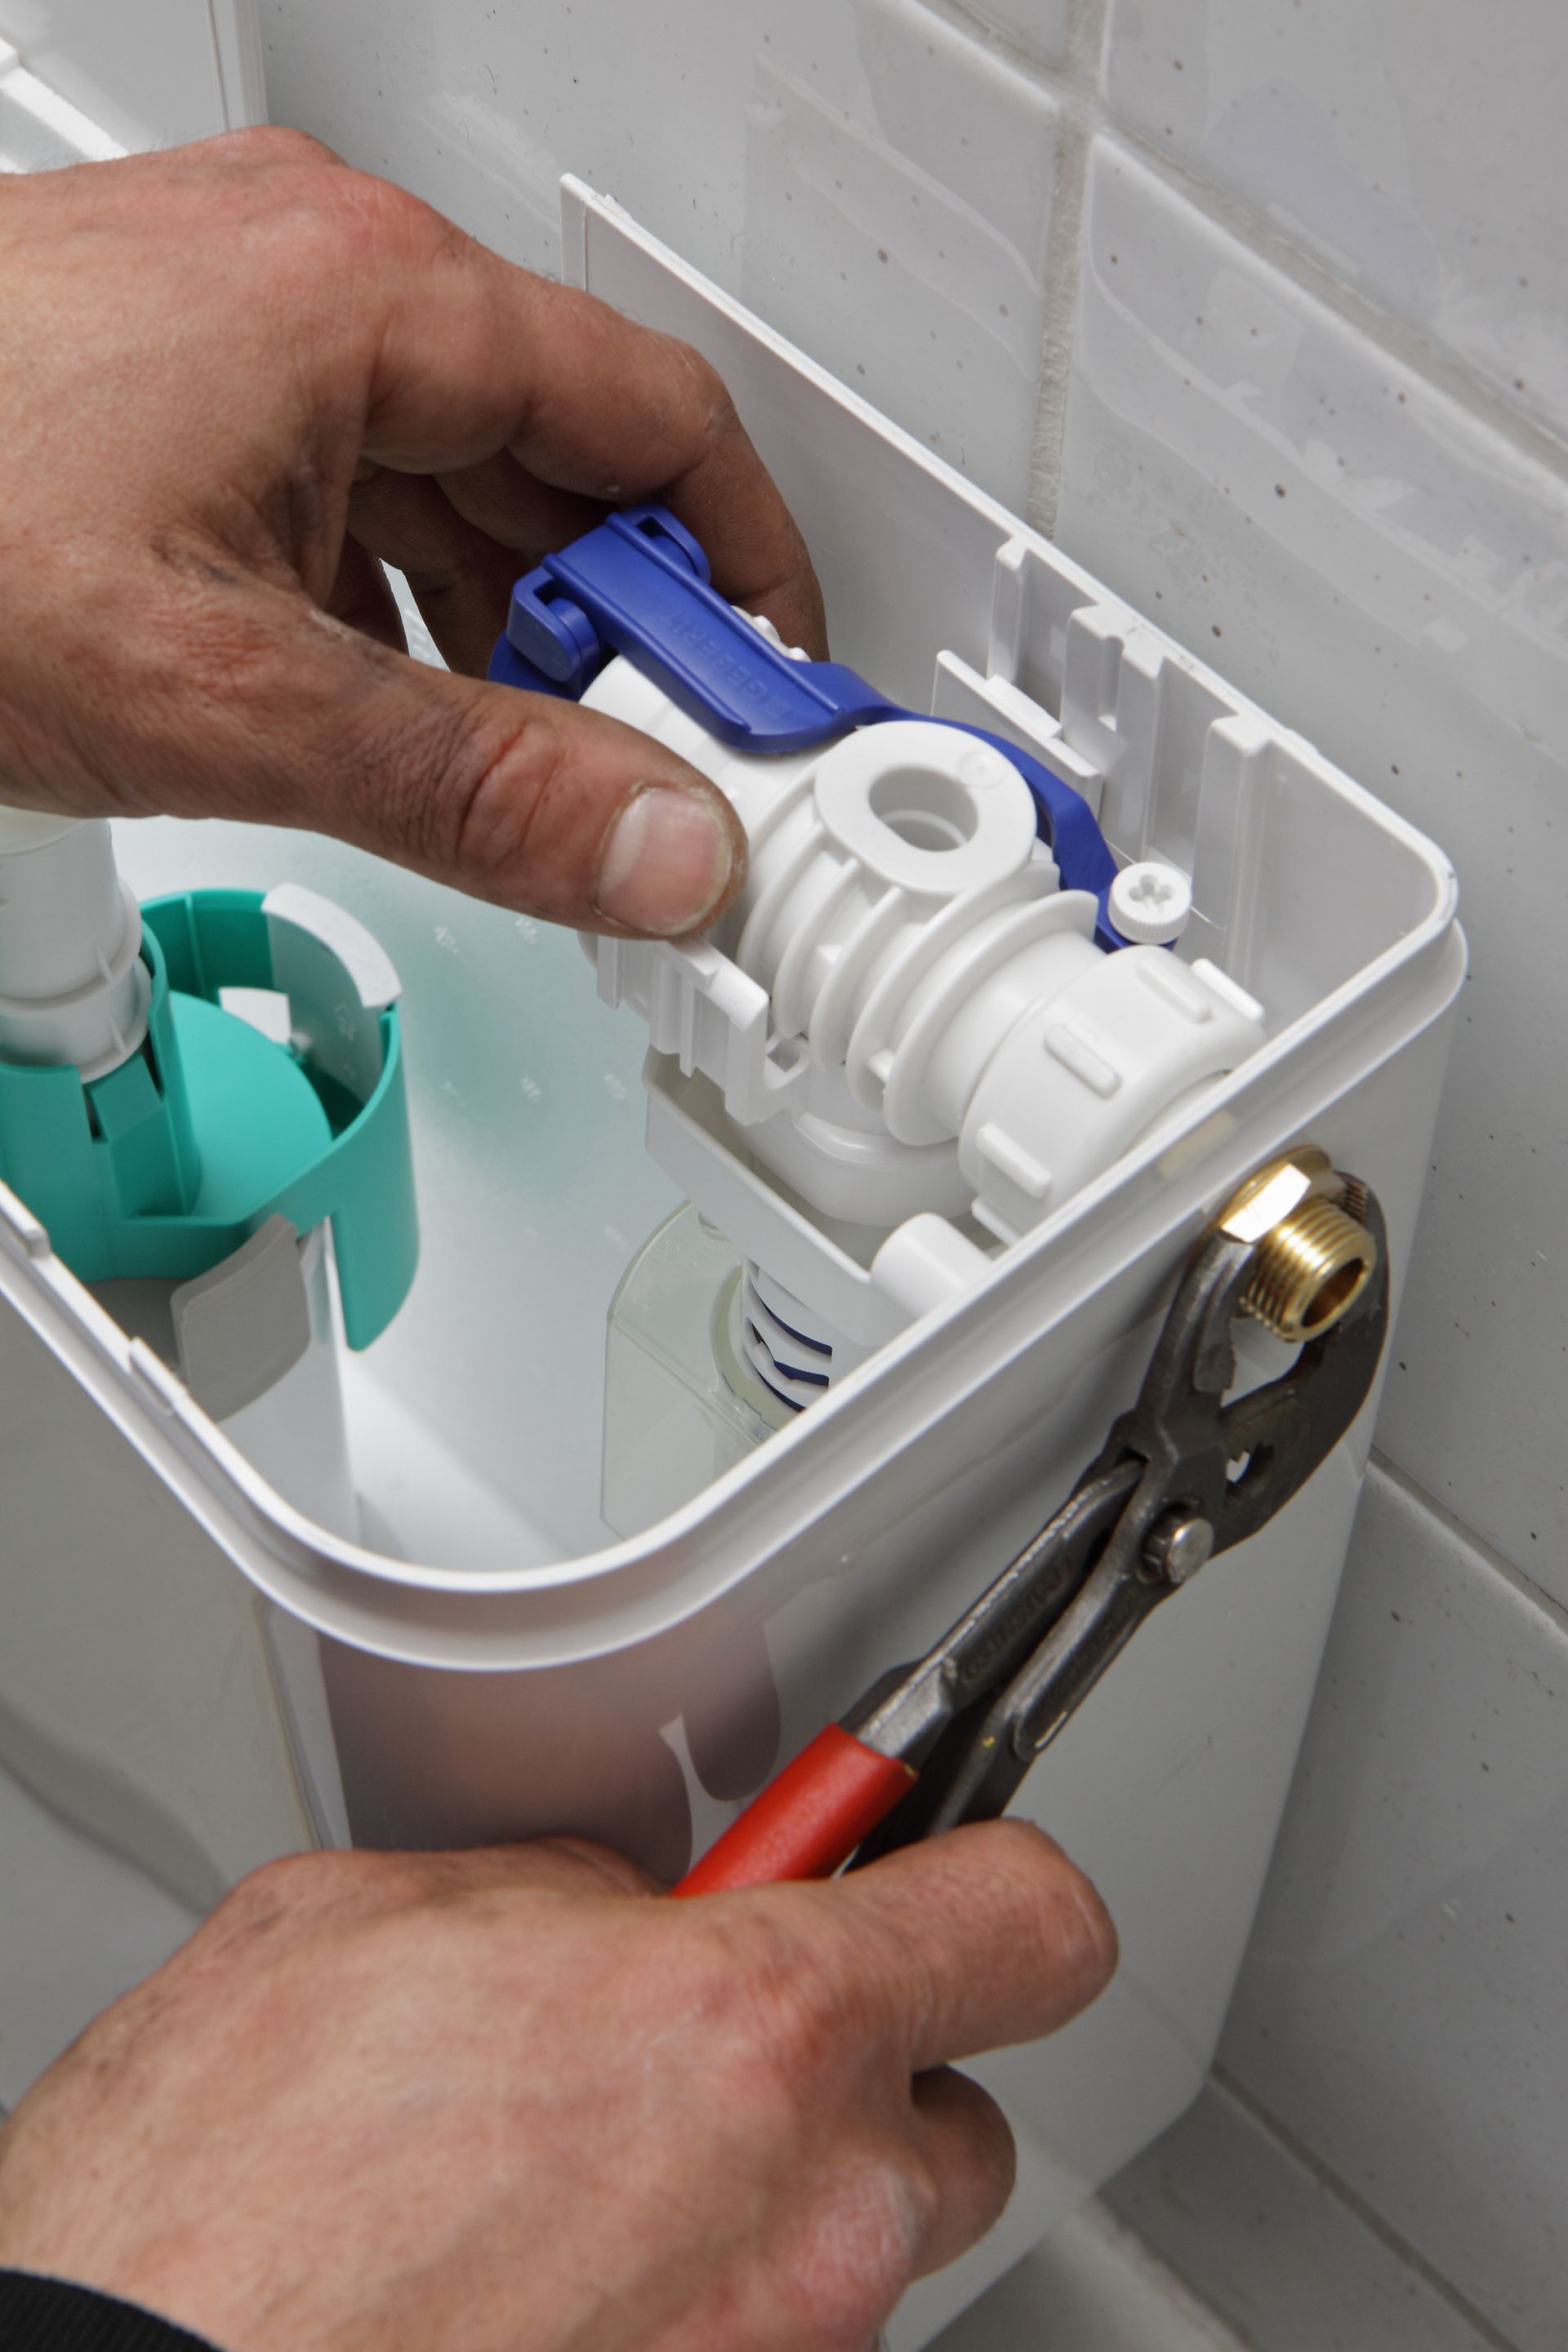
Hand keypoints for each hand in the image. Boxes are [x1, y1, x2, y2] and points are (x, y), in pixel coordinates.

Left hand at [0, 133, 826, 934]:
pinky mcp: (172, 389)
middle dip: (625, 635)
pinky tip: (385, 715)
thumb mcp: (226, 698)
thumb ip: (477, 787)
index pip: (662, 422)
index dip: (745, 583)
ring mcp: (237, 325)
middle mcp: (313, 277)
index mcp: (366, 296)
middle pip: (568, 458)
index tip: (778, 709)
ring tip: (516, 774)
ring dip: (508, 633)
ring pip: (456, 484)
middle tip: (645, 786)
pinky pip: (354, 495)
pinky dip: (400, 611)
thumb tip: (661, 849)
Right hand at [0, 1827, 1113, 2351]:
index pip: (1030, 1924)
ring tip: (582, 2177)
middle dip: (847, 2068)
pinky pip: (769, 2337)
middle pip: (948, 2109)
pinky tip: (550, 2277)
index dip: (990, 1880)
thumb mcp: (391, 1913)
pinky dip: (696, 2298)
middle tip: (699, 2046)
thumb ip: (570, 1889)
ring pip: (856, 2240)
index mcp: (755, 2027)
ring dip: (764, 2195)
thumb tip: (615, 1903)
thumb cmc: (222, 2196)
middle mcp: (810, 2215)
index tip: (940, 1870)